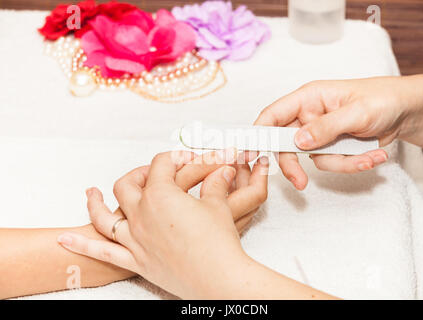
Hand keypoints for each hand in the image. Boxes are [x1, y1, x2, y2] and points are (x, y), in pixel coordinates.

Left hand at [57, 150, 268, 298]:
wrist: (218, 277)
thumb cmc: (218, 242)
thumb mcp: (218, 206)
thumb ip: (215, 184)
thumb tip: (222, 171)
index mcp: (161, 195)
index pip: (160, 165)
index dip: (174, 158)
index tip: (185, 161)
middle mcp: (141, 214)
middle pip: (127, 185)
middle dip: (136, 175)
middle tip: (150, 175)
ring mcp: (134, 238)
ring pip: (104, 217)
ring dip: (95, 204)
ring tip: (90, 194)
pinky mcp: (135, 260)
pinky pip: (101, 251)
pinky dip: (81, 245)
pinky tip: (64, 240)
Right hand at [254, 76, 422, 188]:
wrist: (406, 112)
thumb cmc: (383, 99)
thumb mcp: (357, 112)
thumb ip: (326, 127)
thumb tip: (298, 141)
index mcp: (308, 98)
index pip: (273, 115)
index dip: (257, 133)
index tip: (249, 155)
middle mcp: (309, 116)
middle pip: (285, 144)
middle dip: (294, 165)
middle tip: (300, 183)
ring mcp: (320, 134)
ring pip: (313, 159)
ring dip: (342, 163)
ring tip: (372, 155)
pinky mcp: (333, 148)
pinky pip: (333, 164)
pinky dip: (353, 164)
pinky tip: (374, 155)